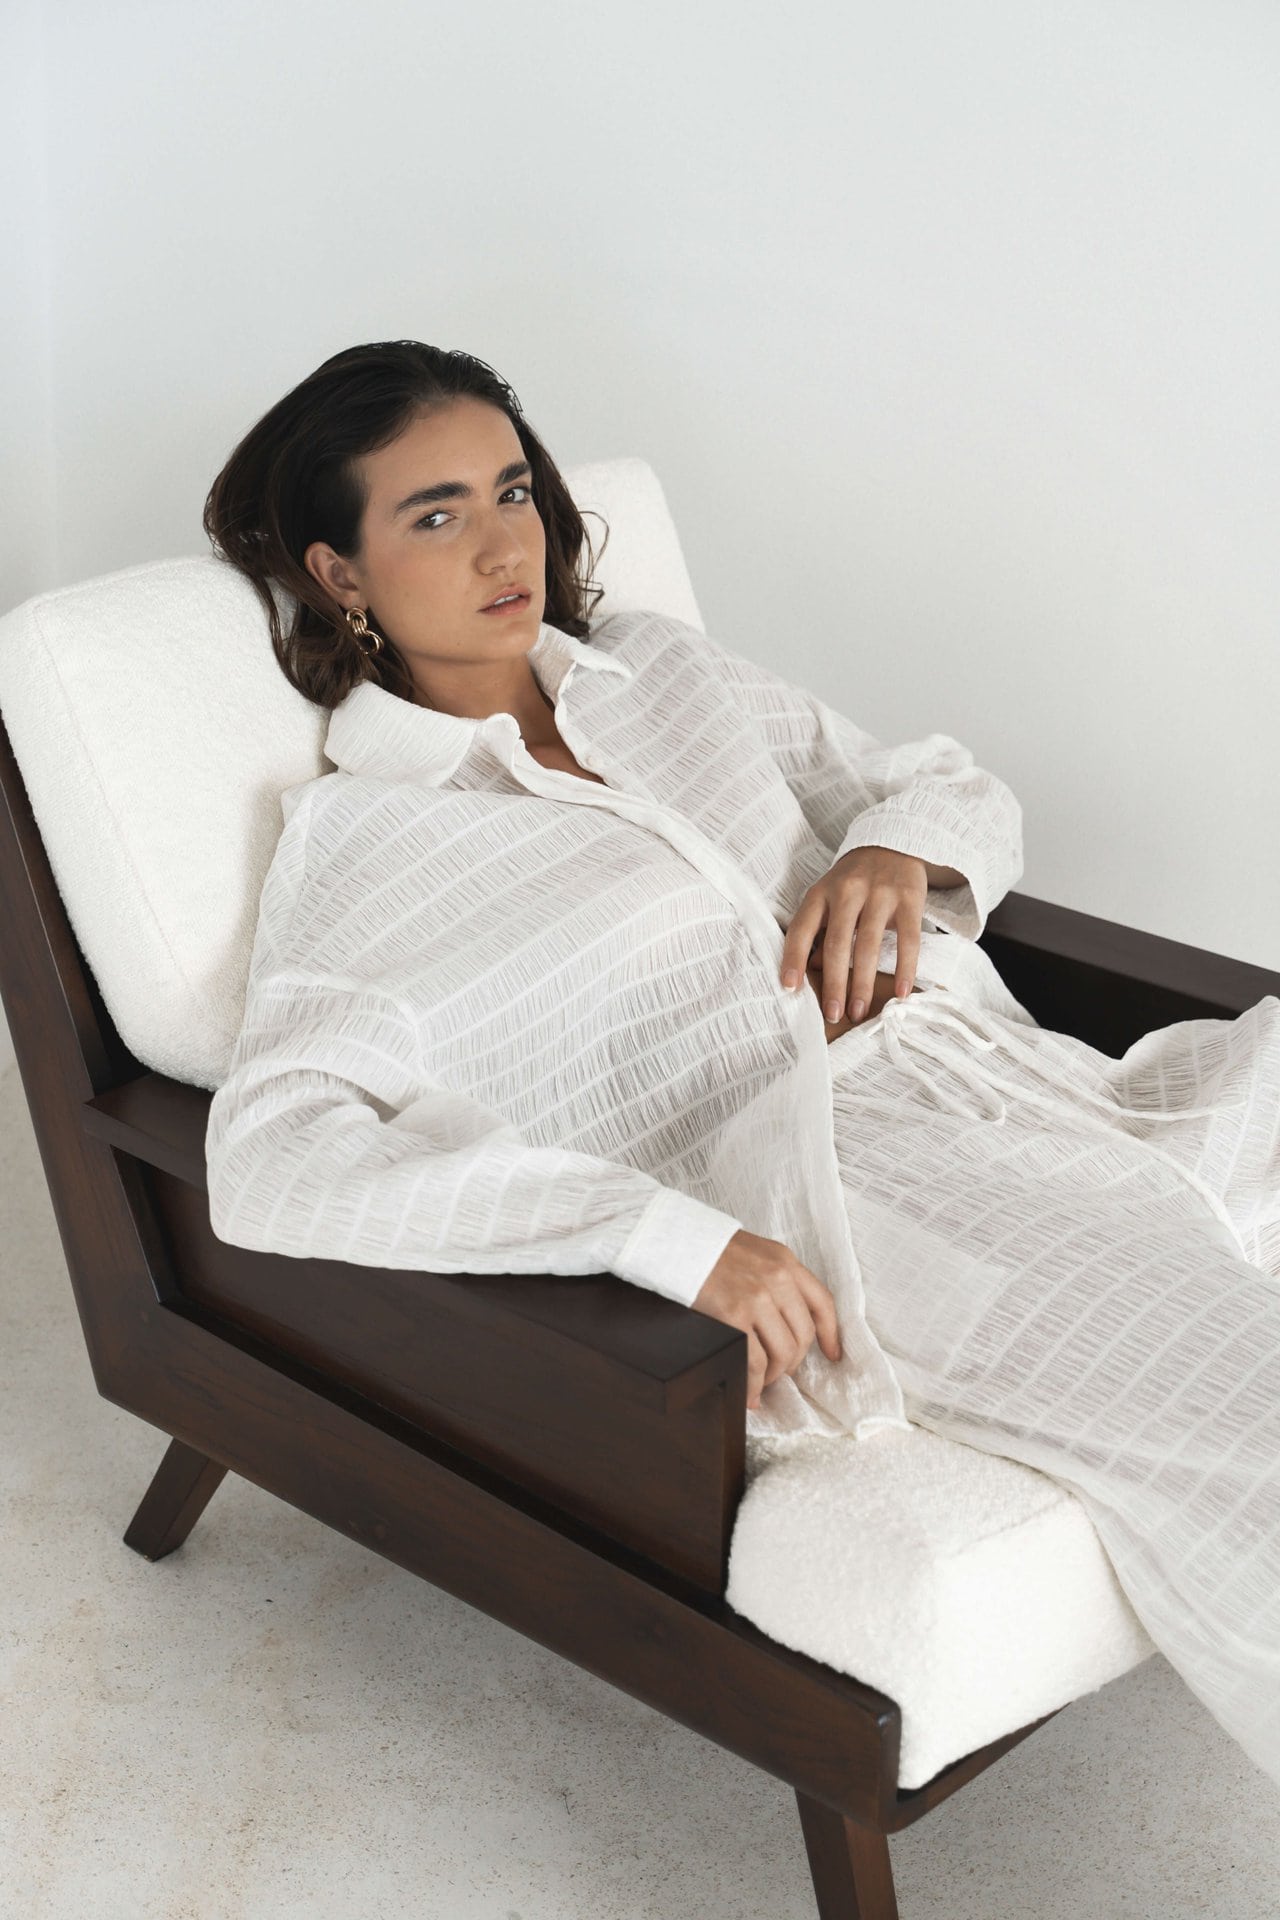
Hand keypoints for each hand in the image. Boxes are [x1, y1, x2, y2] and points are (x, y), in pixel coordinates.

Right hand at [690, 1228, 842, 1409]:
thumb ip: (774, 1277)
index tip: (832, 1354)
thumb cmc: (707, 1249)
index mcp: (784, 1262)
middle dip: (793, 1362)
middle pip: (803, 1336)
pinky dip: (755, 1385)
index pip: (821, 1302)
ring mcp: (756, 1298)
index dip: (830, 1334)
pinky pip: (755, 1362)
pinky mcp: (733, 1316)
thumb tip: (784, 1318)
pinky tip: (750, 1392)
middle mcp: (777, 1279)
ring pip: (784, 1353)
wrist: (673, 1241)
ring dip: (775, 1376)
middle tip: (779, 1372)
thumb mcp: (753, 1253)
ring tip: (762, 1383)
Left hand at [781, 846, 927, 1025]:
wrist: (893, 843)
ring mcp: (880, 893)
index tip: (789, 988)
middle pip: (837, 944)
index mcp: (821, 892)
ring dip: (863, 984)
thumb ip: (817, 929)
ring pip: (868, 945)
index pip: (801, 928)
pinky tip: (901, 992)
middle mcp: (847, 891)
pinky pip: (907, 939)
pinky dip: (904, 968)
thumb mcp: (827, 896)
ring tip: (858, 1011)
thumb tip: (807, 970)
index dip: (792, 958)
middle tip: (833, 1015)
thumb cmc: (853, 881)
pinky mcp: (909, 898)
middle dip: (834, 984)